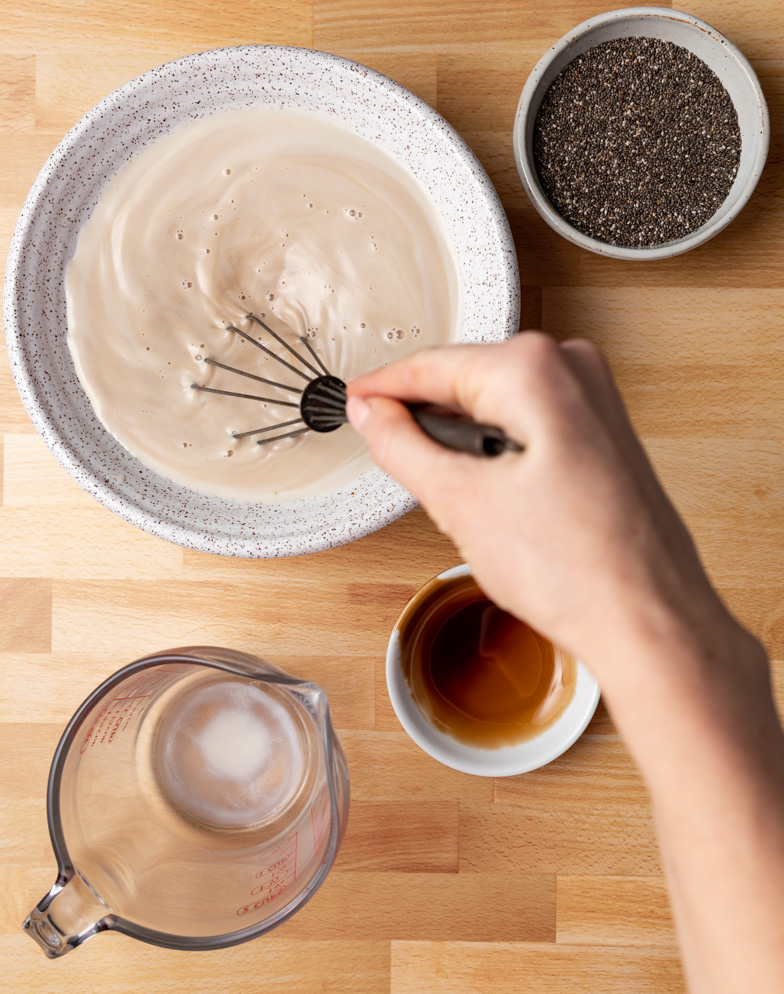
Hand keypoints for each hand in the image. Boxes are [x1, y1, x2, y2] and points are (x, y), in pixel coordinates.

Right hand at [346, 333, 738, 687]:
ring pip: (498, 403)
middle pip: (467, 379)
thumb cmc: (578, 572)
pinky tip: (492, 493)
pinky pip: (529, 421)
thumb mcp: (461, 503)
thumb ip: (403, 447)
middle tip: (392, 455)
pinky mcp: (602, 432)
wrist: (647, 619)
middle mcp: (575, 369)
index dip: (383, 389)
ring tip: (450, 490)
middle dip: (427, 417)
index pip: (433, 365)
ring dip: (463, 438)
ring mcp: (595, 399)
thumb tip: (374, 416)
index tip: (355, 404)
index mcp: (537, 370)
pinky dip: (498, 449)